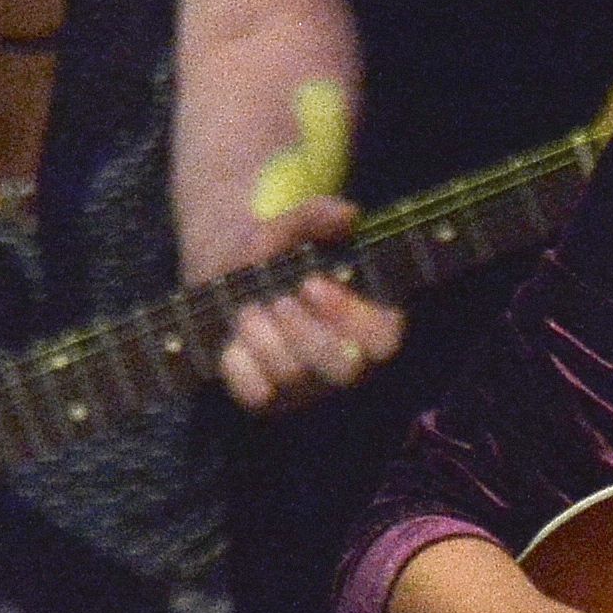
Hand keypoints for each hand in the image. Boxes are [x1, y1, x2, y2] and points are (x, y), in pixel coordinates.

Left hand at [216, 195, 405, 415]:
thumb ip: (319, 216)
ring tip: (249, 309)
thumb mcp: (293, 227)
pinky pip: (256, 395)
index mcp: (370, 323)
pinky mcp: (269, 397)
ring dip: (266, 340)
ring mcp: (307, 384)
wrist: (230, 272)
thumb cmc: (278, 251)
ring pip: (295, 379)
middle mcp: (345, 361)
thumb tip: (348, 215)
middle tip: (280, 300)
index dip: (351, 318)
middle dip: (307, 333)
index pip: (383, 341)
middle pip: (343, 370)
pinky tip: (234, 341)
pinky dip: (240, 365)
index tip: (312, 284)